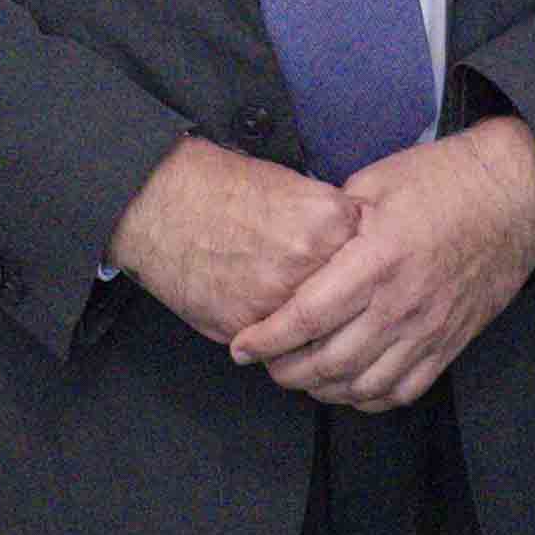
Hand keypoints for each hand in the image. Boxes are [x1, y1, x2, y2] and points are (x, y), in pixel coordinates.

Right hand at [108, 136, 358, 346]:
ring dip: (315, 334)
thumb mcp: (291, 186)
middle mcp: (310, 262)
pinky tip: (270, 324)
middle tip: (339, 308)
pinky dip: (278, 343)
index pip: (373, 260)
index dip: (363, 270)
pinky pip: (279, 347)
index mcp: (328, 221)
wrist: (161, 202)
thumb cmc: (221, 188)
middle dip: (344, 308)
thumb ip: (328, 224)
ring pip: (318, 333)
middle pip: (350, 303)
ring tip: (305, 322)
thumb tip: (354, 256)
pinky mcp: (248, 327)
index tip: (361, 274)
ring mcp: (279, 299)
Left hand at [223, 116, 534, 408]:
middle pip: (328, 362)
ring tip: (299, 376)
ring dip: (321, 390)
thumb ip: (331, 220)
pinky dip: (367, 398)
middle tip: (264, 361)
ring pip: (361, 386)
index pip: (308, 315)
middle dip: (284, 370)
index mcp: (377, 258)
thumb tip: (292, 244)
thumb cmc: (443, 181)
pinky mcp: (449, 344)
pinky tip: (348, 387)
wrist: (515, 197)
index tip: (242, 345)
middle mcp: (401, 304)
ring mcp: (428, 330)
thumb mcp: (374, 181)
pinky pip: (401, 391)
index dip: (268, 338)